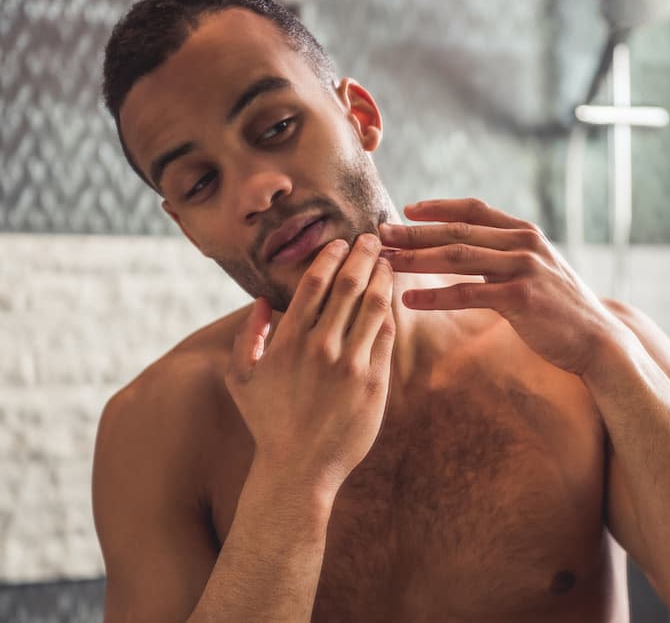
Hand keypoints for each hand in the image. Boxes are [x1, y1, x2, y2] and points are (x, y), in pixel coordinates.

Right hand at [225, 235, 395, 497]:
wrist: (299, 468)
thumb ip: (248, 336)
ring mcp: (351, 364)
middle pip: (349, 286)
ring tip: (388, 262)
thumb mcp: (241, 379)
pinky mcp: (374, 382)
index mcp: (289, 341)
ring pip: (373, 306)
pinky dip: (390, 312)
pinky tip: (392, 299)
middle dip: (364, 256)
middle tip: (374, 238)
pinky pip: (385, 336)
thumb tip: (262, 302)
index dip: (332, 256)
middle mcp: (321, 347)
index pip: (315, 283)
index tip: (343, 242)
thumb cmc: (268, 423)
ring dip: (383, 277)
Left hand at [379, 198, 619, 375]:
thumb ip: (506, 255)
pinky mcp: (521, 298)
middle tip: (380, 233)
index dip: (438, 207)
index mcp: (524, 232)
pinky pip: (468, 294)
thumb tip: (468, 250)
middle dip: (415, 232)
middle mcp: (523, 243)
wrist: (596, 338)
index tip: (407, 210)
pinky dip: (434, 297)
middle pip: (457, 231)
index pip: (474, 209)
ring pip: (458, 258)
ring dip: (417, 260)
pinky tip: (408, 301)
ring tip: (386, 263)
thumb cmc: (560, 308)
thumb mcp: (536, 270)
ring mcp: (523, 268)